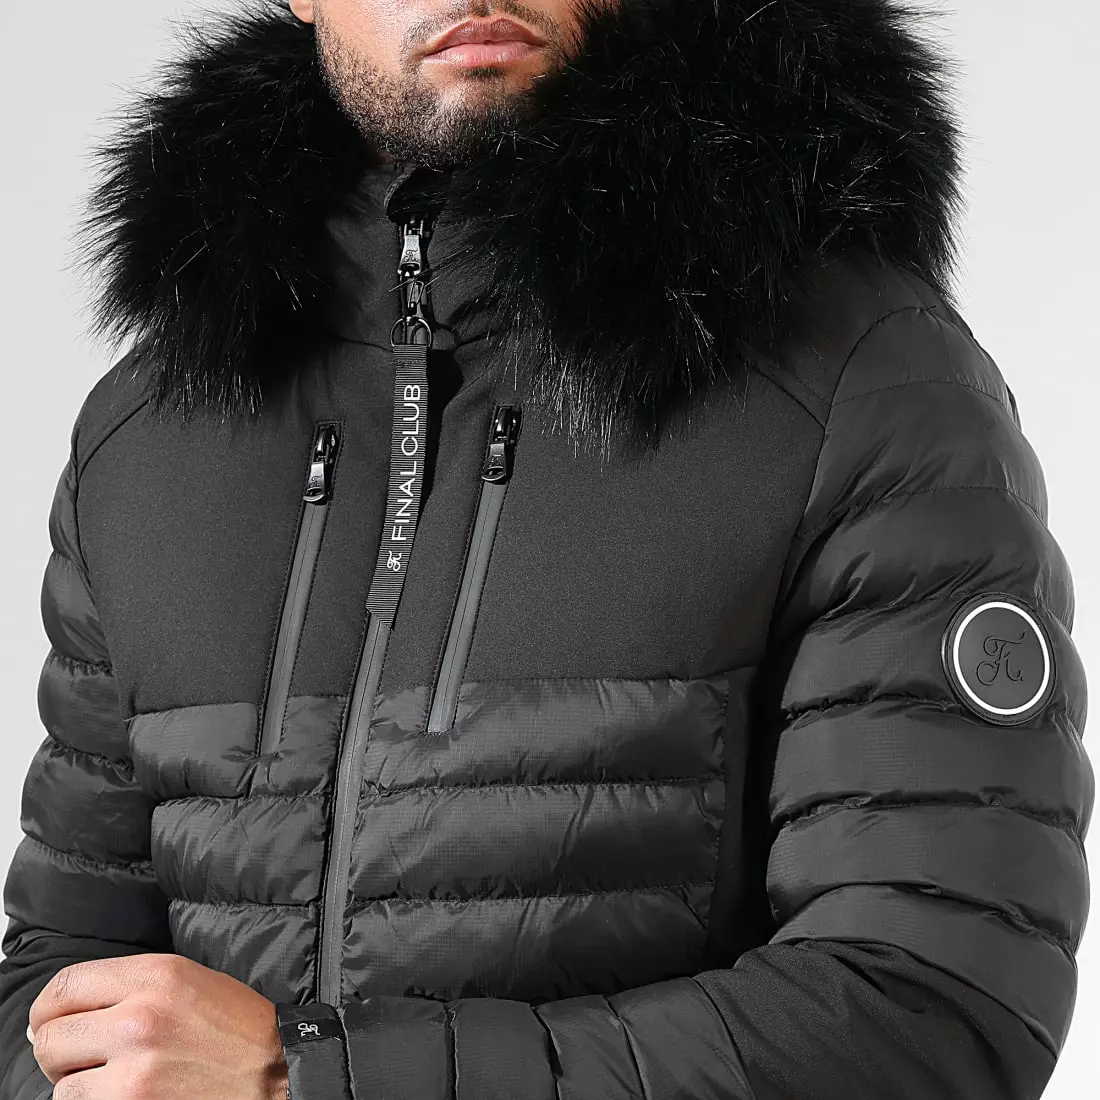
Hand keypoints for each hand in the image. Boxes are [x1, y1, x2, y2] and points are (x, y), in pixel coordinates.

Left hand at [27, 954, 288, 1099]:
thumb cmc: (237, 1029)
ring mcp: (135, 1066)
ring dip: (78, 1084)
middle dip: (59, 1051)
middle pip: (51, 1036)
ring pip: (61, 1083)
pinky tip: (124, 1095)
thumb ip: (131, 987)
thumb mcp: (189, 981)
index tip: (49, 1021)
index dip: (47, 1008)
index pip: (66, 985)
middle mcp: (140, 1015)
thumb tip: (68, 1010)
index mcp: (156, 974)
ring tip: (113, 1079)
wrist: (277, 1073)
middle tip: (81, 1057)